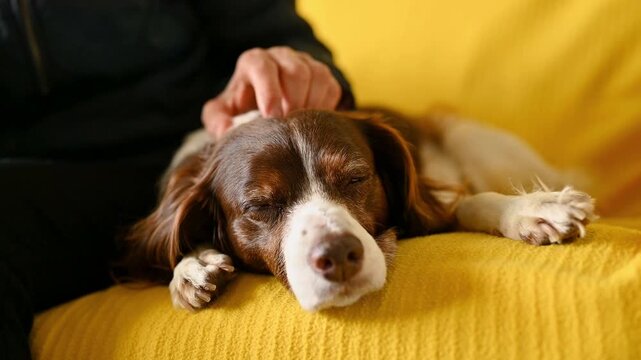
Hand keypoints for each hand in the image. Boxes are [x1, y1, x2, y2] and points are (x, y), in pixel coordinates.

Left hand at [201, 46, 341, 138]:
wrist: (264, 107)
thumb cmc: (241, 110)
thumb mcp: (221, 116)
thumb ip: (217, 122)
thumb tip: (226, 131)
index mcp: (254, 61)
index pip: (263, 68)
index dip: (269, 92)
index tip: (273, 117)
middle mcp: (281, 56)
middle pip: (296, 71)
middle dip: (294, 102)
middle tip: (288, 127)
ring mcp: (305, 63)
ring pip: (317, 77)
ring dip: (311, 105)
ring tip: (299, 126)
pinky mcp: (323, 76)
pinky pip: (331, 88)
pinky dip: (324, 108)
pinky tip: (310, 121)